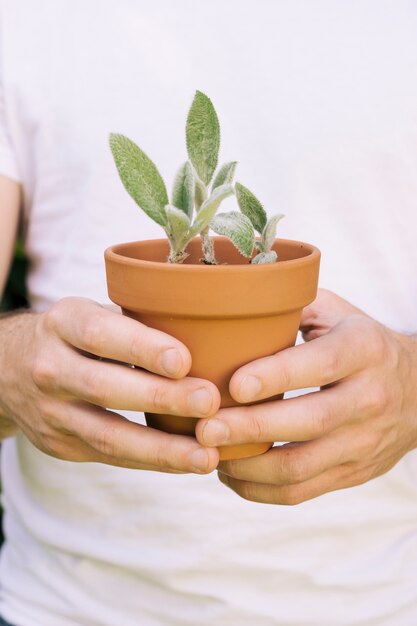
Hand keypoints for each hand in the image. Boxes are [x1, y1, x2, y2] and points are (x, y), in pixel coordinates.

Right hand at [0, 298, 219, 472]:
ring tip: (206, 455)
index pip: (101, 334)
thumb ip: (135, 325)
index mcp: (63, 323)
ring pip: (107, 435)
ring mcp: (51, 412)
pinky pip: (109, 457)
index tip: (184, 361)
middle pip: (105, 387)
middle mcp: (50, 367)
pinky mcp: (59, 445)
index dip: (142, 348)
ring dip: (161, 448)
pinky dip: (151, 461)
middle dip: (161, 398)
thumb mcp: (93, 314)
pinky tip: (187, 462)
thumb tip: (207, 337)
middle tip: (209, 402)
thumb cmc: (77, 337)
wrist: (10, 369)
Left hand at [196, 289, 416, 502]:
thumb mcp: (335, 312)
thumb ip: (290, 308)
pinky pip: (301, 492)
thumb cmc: (359, 342)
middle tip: (204, 428)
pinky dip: (259, 490)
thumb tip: (230, 312)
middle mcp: (370, 398)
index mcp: (363, 349)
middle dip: (250, 428)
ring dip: (247, 467)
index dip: (276, 377)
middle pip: (308, 422)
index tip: (233, 384)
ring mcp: (364, 442)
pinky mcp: (353, 473)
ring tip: (208, 452)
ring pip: (300, 467)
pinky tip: (231, 474)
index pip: (320, 365)